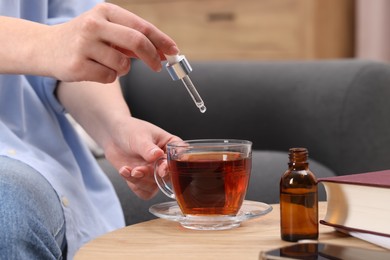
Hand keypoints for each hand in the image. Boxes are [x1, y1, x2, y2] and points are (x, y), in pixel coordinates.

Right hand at [47, 3, 178, 82]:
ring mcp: (84, 45)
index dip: (161, 40)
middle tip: (159, 67)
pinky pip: (109, 78)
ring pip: (123, 65)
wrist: (45, 47)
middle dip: (153, 57)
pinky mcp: (77, 65)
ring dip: (124, 69)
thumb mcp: (106, 30)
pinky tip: (95, 69)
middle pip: (136, 42)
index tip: (174, 51)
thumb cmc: (84, 39)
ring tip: (108, 63)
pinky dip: (109, 77)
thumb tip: (162, 52)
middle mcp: (94, 25)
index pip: (141, 26)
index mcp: (105, 11)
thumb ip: (131, 39)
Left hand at [103, 117, 180, 199]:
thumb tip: (157, 155)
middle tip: (138, 170)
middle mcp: (165, 161)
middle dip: (152, 176)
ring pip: (154, 186)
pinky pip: (143, 191)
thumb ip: (148, 148)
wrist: (113, 134)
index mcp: (171, 146)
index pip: (179, 159)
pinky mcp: (143, 179)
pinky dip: (133, 184)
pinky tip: (125, 171)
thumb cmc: (130, 130)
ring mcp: (154, 171)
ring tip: (129, 170)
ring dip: (141, 182)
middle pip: (167, 177)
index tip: (162, 170)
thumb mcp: (140, 137)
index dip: (172, 167)